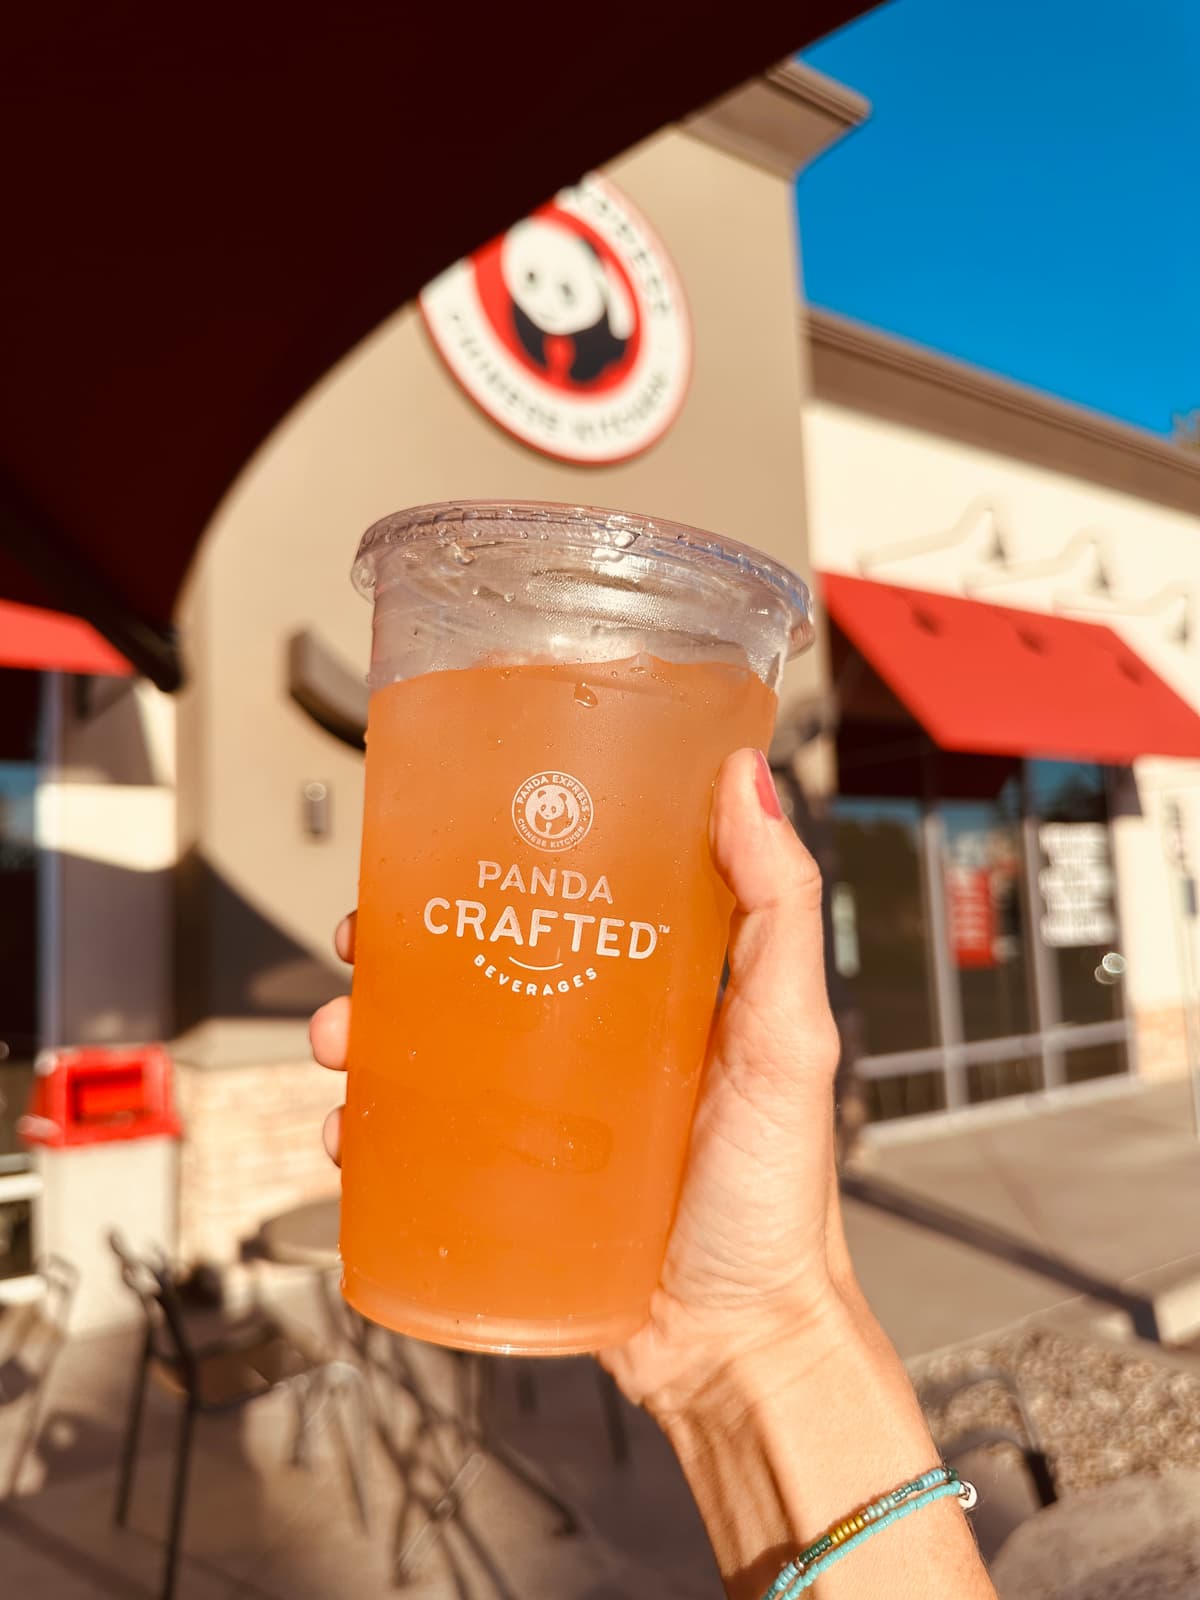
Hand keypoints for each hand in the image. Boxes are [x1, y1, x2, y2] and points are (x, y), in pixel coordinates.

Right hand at [310, 748, 854, 1416]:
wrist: (738, 1347)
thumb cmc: (777, 1201)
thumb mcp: (790, 1038)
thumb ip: (778, 911)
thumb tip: (751, 782)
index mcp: (647, 990)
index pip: (556, 898)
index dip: (490, 863)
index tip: (441, 837)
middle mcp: (584, 1042)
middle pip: (468, 968)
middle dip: (398, 950)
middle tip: (364, 946)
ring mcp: (537, 1116)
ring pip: (424, 1051)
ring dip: (365, 1034)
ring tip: (344, 1042)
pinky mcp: (502, 1187)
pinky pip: (414, 1147)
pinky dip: (368, 1131)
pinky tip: (350, 1132)